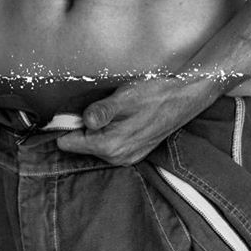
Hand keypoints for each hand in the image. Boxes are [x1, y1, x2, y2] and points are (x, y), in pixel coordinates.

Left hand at [54, 73, 220, 165]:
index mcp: (110, 146)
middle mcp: (117, 157)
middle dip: (83, 125)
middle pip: (81, 143)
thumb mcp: (126, 96)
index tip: (69, 109)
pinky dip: (110, 130)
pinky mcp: (134, 152)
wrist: (186, 96)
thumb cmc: (156, 92)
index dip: (64, 124)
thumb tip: (82, 120)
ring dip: (98, 127)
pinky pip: (110, 144)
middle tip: (97, 103)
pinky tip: (122, 115)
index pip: (68, 143)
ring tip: (113, 107)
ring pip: (95, 143)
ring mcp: (127, 157)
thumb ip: (102, 111)